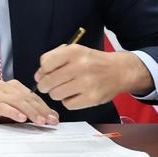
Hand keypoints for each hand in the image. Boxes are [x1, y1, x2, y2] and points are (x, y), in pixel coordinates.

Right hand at [0, 79, 58, 125]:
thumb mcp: (12, 112)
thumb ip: (28, 112)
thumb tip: (50, 117)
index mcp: (10, 86)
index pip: (31, 95)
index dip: (44, 106)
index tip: (54, 117)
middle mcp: (3, 86)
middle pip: (26, 97)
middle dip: (40, 110)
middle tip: (51, 120)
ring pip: (16, 101)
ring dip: (30, 112)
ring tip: (40, 121)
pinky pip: (2, 106)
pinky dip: (13, 112)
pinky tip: (22, 119)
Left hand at [34, 45, 152, 110]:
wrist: (120, 71)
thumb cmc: (93, 61)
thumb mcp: (75, 52)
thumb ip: (54, 60)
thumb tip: (38, 76)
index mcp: (74, 52)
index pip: (45, 63)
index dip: (42, 70)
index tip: (47, 72)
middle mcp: (81, 66)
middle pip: (48, 82)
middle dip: (45, 85)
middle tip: (50, 85)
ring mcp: (87, 83)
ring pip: (56, 95)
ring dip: (57, 93)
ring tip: (65, 88)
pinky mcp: (92, 98)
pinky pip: (68, 104)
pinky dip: (68, 101)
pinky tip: (75, 94)